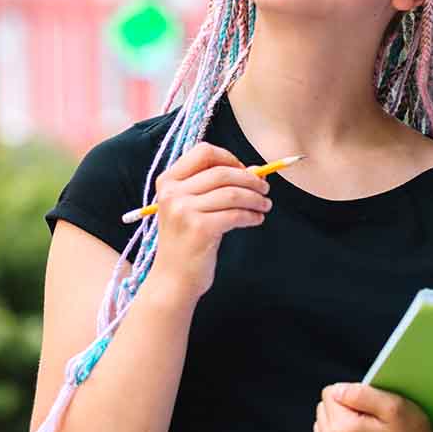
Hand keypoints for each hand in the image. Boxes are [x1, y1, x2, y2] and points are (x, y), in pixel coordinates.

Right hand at [143, 142, 271, 301]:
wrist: (172, 279)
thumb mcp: (190, 208)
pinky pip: (236, 214)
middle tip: (265, 189)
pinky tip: (256, 219)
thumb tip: (254, 170)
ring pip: (233, 193)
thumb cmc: (185, 241)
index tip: (243, 170)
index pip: (203, 152)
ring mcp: (184, 211)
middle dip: (250, 179)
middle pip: (222, 172)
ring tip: (264, 206)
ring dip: (256, 198)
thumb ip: (214, 186)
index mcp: (167, 181)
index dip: (229, 158)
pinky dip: (252, 215)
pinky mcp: (200, 229)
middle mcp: (172, 193)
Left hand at [309, 383, 432, 431]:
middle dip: (343, 410)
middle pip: (323, 409)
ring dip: (336, 426)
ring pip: (320, 427)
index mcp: (343, 431)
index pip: (330, 393)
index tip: (370, 408)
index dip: (352, 396)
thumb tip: (336, 391)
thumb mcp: (394, 406)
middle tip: (369, 421)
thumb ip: (360, 393)